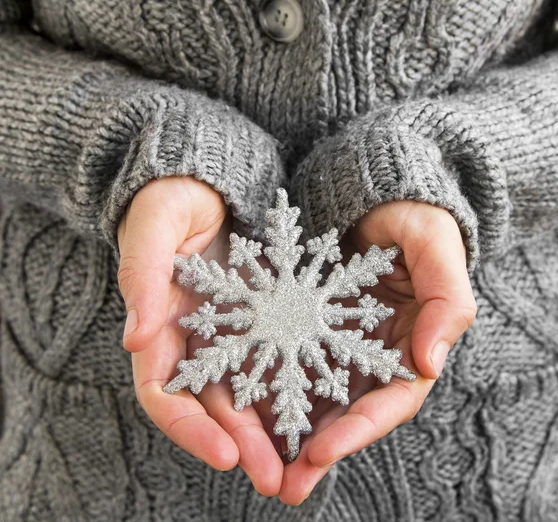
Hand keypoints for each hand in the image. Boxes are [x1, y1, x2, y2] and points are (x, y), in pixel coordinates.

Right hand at [116, 176, 284, 496]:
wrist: (207, 180)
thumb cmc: (170, 198)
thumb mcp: (154, 227)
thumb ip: (143, 277)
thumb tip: (137, 338)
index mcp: (158, 328)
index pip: (165, 394)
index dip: (189, 428)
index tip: (224, 454)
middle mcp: (191, 341)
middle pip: (212, 407)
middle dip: (241, 446)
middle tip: (277, 480)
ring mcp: (226, 333)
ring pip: (246, 394)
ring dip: (270, 432)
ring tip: (303, 464)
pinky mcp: (257, 320)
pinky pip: (273, 360)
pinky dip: (289, 389)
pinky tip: (318, 411)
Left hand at [277, 200, 476, 504]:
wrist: (378, 197)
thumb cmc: (416, 220)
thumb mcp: (437, 250)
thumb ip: (446, 304)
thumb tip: (430, 364)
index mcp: (413, 345)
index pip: (390, 401)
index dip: (358, 430)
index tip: (321, 452)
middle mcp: (377, 354)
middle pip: (350, 412)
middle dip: (320, 451)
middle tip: (284, 487)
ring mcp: (344, 343)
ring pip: (318, 397)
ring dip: (292, 433)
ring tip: (259, 467)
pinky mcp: (313, 328)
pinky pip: (293, 361)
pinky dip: (274, 388)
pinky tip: (247, 414)